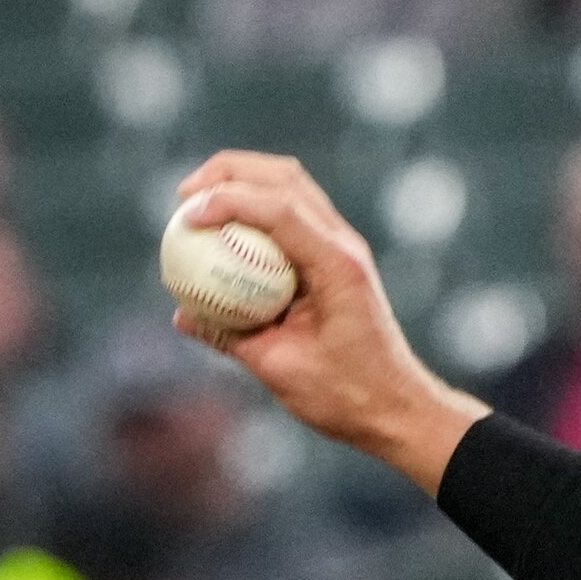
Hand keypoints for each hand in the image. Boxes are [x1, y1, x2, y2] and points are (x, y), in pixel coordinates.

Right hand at [171, 153, 488, 494]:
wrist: (398, 407)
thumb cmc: (346, 395)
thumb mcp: (278, 368)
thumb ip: (229, 336)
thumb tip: (181, 313)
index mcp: (337, 267)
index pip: (279, 209)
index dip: (226, 200)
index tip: (185, 216)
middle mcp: (345, 247)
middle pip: (285, 177)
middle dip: (229, 172)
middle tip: (184, 197)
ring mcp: (345, 249)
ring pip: (292, 188)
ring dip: (243, 182)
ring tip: (197, 203)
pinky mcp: (337, 260)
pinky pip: (292, 218)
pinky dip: (256, 211)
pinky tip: (223, 233)